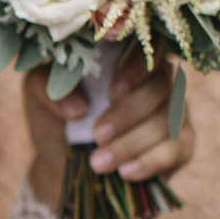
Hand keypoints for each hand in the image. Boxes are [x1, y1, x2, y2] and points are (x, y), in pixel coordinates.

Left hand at [21, 59, 198, 209]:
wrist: (64, 160)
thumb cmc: (56, 115)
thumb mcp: (39, 95)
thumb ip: (47, 87)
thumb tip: (78, 108)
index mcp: (127, 56)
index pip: (150, 46)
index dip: (138, 66)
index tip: (113, 91)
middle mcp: (158, 79)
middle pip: (160, 87)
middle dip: (128, 114)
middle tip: (97, 135)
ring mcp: (174, 111)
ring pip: (167, 121)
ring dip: (131, 144)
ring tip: (98, 163)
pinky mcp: (181, 143)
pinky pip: (176, 149)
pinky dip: (150, 162)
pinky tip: (125, 172)